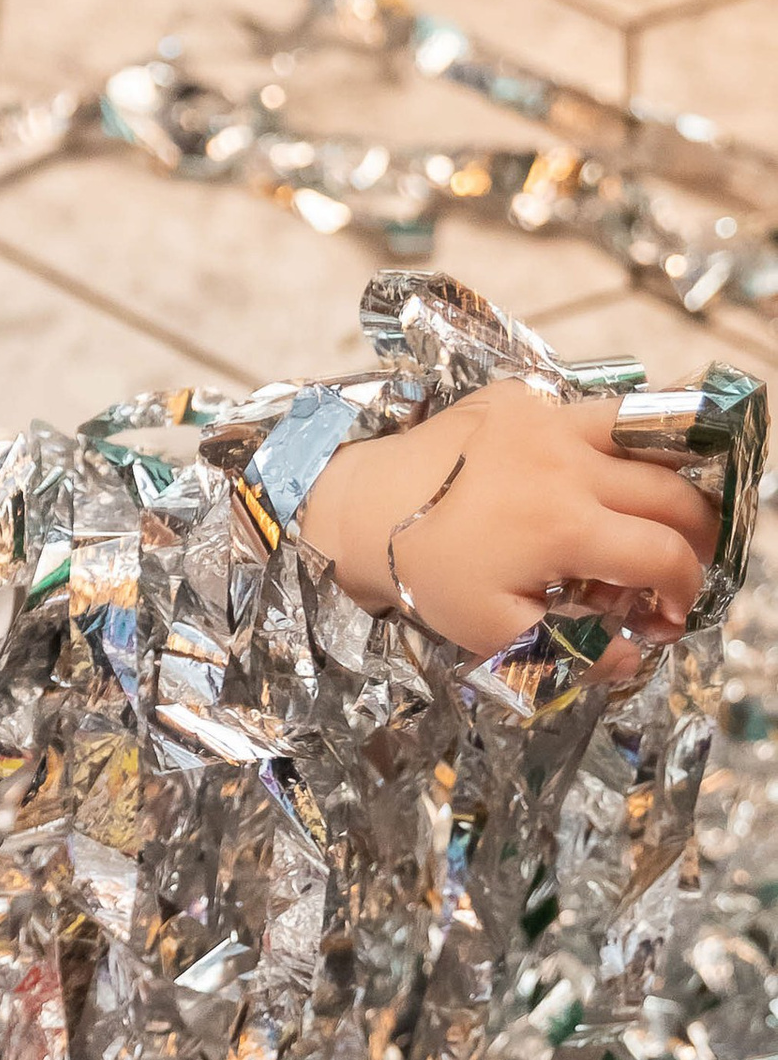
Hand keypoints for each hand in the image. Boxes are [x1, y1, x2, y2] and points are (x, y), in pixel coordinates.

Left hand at [301, 382, 719, 680]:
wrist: (365, 511)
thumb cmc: (426, 574)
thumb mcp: (494, 632)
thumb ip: (573, 651)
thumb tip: (631, 660)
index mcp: (566, 526)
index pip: (665, 556)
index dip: (683, 589)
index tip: (668, 611)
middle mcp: (570, 464)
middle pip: (674, 495)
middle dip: (695, 537)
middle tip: (679, 565)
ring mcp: (550, 421)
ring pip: (649, 439)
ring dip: (671, 480)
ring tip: (659, 515)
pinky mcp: (527, 399)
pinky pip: (596, 415)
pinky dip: (617, 446)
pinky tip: (600, 479)